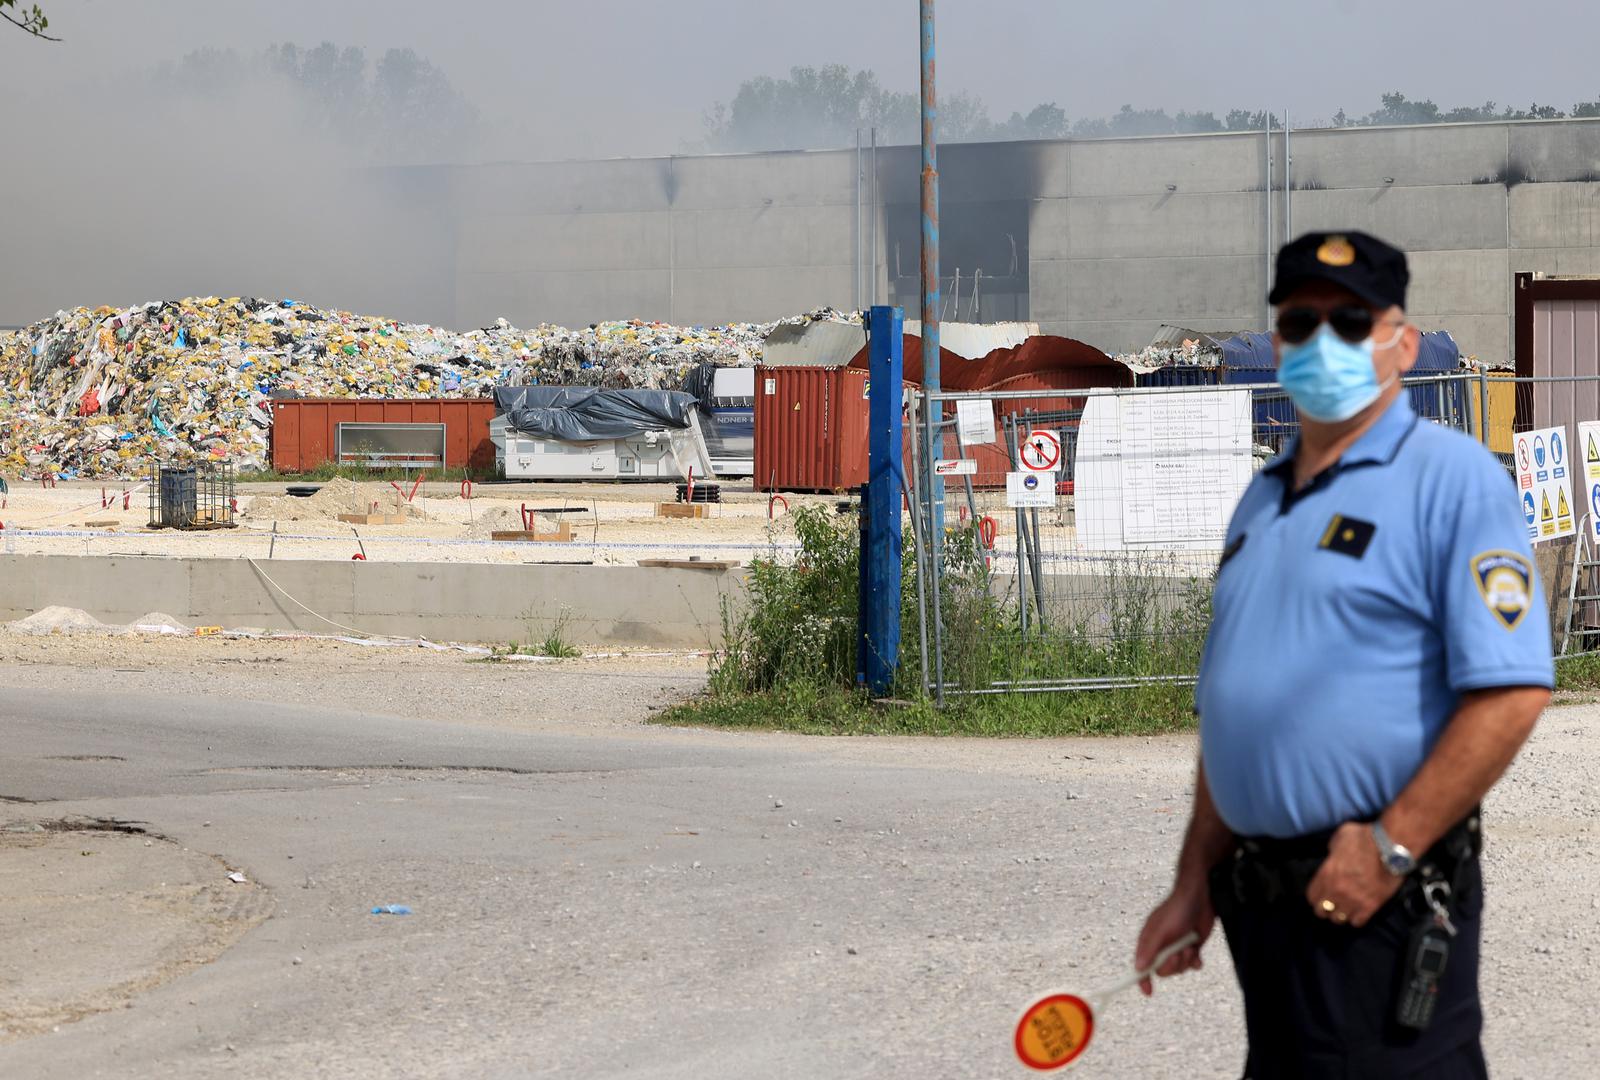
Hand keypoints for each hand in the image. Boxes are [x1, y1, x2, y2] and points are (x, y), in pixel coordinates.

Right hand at [1134, 878, 1213, 995]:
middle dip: (1173, 965)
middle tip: (1179, 953)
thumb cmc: (1177, 910)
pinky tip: (1196, 951)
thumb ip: (1150, 950)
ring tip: (1189, 946)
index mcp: (1149, 941)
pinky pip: (1192, 964)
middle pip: (1163, 970)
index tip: (1148, 992)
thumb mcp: (1162, 931)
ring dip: (1186, 960)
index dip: (1142, 979)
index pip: (1142, 965)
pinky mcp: (1191, 946)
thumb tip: (1138, 968)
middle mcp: (1161, 946)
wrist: (1201, 897)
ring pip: (1179, 969)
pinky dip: (1195, 961)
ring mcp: (1176, 947)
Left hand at [1303, 821, 1403, 927]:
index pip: (1311, 896)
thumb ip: (1332, 850)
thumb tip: (1332, 856)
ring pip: (1339, 919)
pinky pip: (1357, 922)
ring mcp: (1354, 900)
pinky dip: (1356, 918)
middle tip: (1330, 904)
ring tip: (1344, 909)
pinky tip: (1358, 912)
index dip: (1315, 896)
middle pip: (1322, 911)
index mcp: (1326, 873)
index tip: (1319, 895)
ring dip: (1340, 914)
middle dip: (1324, 908)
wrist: (1391, 847)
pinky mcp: (1371, 906)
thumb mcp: (1339, 837)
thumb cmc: (1365, 838)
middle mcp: (1337, 890)